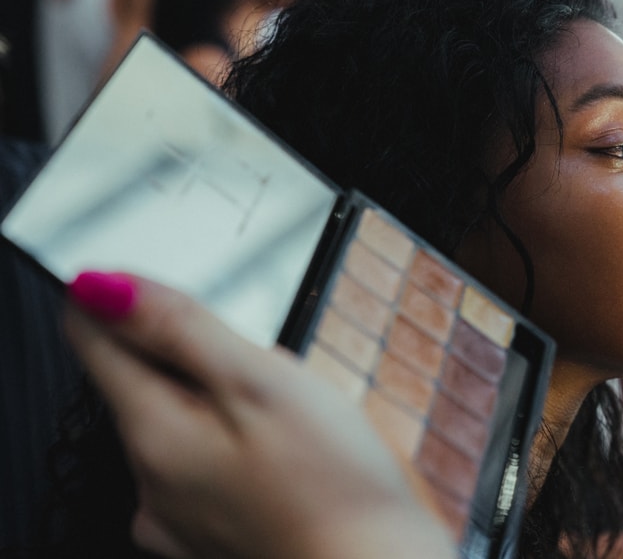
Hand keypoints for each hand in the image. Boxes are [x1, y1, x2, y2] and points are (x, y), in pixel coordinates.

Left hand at [63, 272, 453, 558]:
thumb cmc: (332, 484)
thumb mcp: (261, 381)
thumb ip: (180, 328)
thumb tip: (104, 287)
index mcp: (153, 432)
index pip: (93, 337)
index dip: (126, 297)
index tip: (174, 292)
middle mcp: (149, 479)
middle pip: (139, 378)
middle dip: (190, 352)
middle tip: (260, 362)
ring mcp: (177, 513)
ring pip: (175, 420)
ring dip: (215, 398)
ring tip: (282, 411)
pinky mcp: (210, 531)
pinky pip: (201, 463)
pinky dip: (230, 442)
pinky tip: (278, 453)